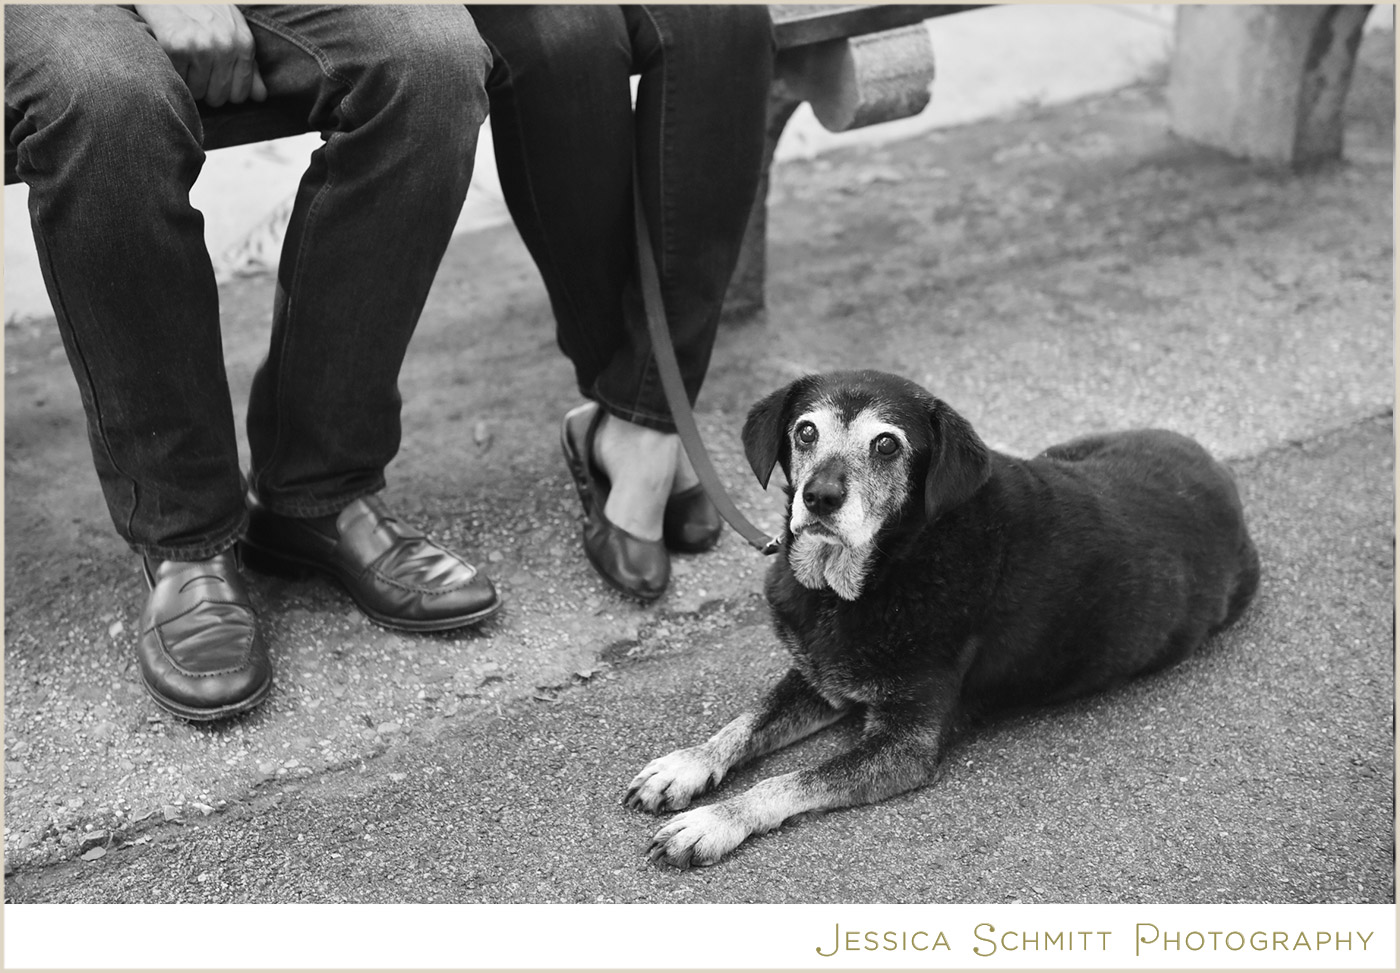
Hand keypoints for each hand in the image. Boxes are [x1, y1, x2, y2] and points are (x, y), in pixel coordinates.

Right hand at [134, 4, 266, 106]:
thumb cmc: (205, 9)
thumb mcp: (234, 30)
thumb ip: (249, 65)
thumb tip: (260, 98)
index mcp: (244, 44)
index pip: (239, 94)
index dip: (224, 91)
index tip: (214, 78)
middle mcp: (226, 46)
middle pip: (217, 97)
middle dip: (206, 88)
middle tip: (197, 67)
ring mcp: (201, 46)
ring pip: (196, 92)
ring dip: (188, 80)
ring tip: (186, 57)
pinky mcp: (176, 46)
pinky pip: (177, 79)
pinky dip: (173, 70)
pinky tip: (173, 52)